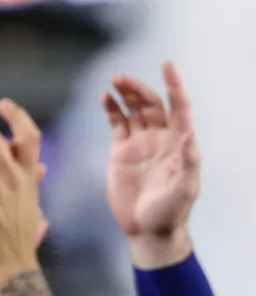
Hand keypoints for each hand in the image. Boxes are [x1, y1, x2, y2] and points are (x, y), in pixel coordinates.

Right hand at [104, 62, 199, 268]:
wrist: (147, 229)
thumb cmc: (170, 211)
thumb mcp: (185, 188)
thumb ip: (187, 161)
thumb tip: (190, 134)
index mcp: (179, 143)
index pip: (179, 108)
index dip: (174, 86)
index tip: (168, 66)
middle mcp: (161, 138)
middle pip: (152, 104)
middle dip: (138, 88)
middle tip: (120, 78)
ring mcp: (140, 143)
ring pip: (134, 110)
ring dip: (125, 94)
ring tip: (114, 82)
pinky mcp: (121, 152)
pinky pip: (116, 124)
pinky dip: (111, 110)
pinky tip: (105, 99)